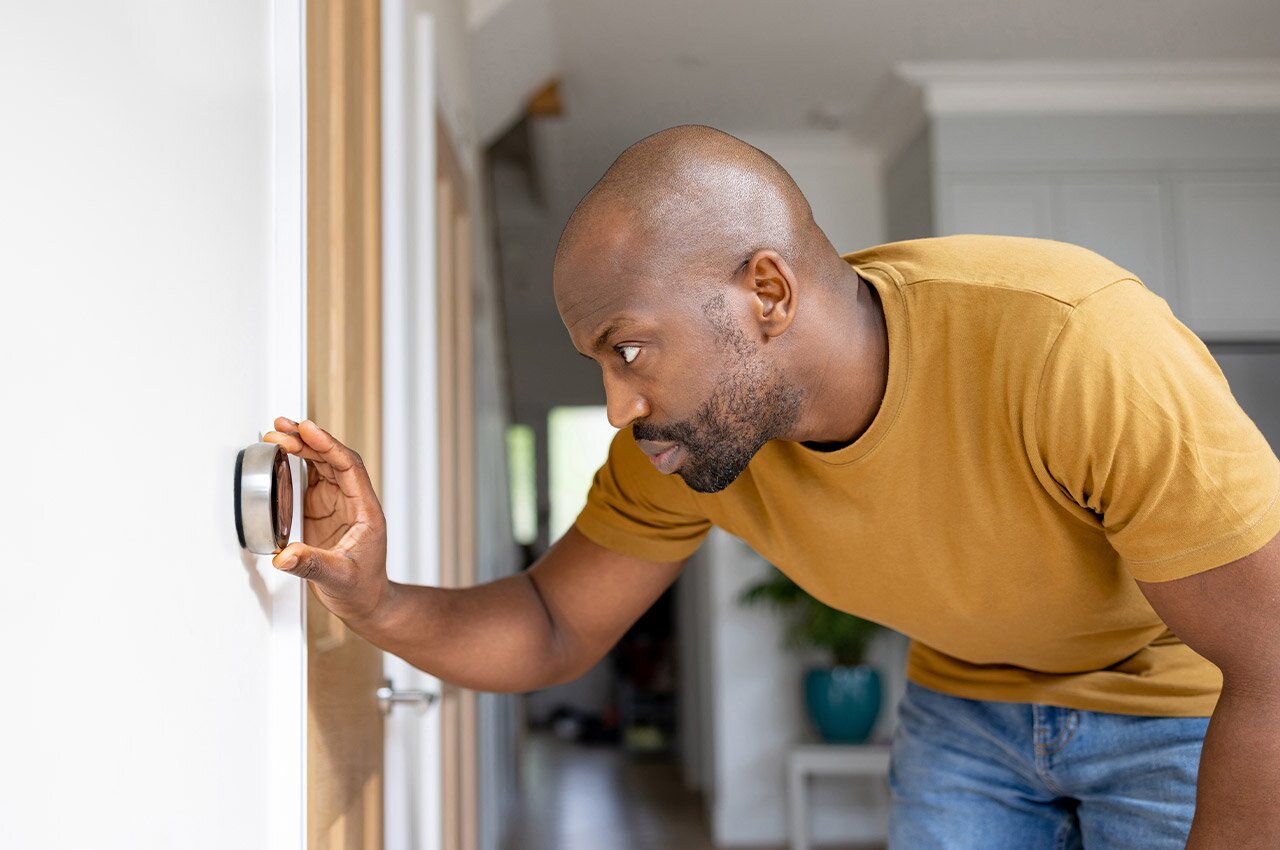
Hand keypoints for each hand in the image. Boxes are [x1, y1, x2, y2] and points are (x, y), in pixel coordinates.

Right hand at [263, 417, 389, 623]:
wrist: (365, 602)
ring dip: (302, 447)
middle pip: (333, 459)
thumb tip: (285, 556)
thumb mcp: (338, 578)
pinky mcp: (322, 510)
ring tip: (278, 432)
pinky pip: (311, 479)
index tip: (307, 430)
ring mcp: (337, 504)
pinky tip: (281, 453)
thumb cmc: (362, 589)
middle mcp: (353, 501)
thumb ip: (311, 565)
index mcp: (365, 510)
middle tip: (282, 428)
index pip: (349, 466)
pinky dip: (296, 464)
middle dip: (308, 440)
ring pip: (322, 465)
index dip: (328, 445)